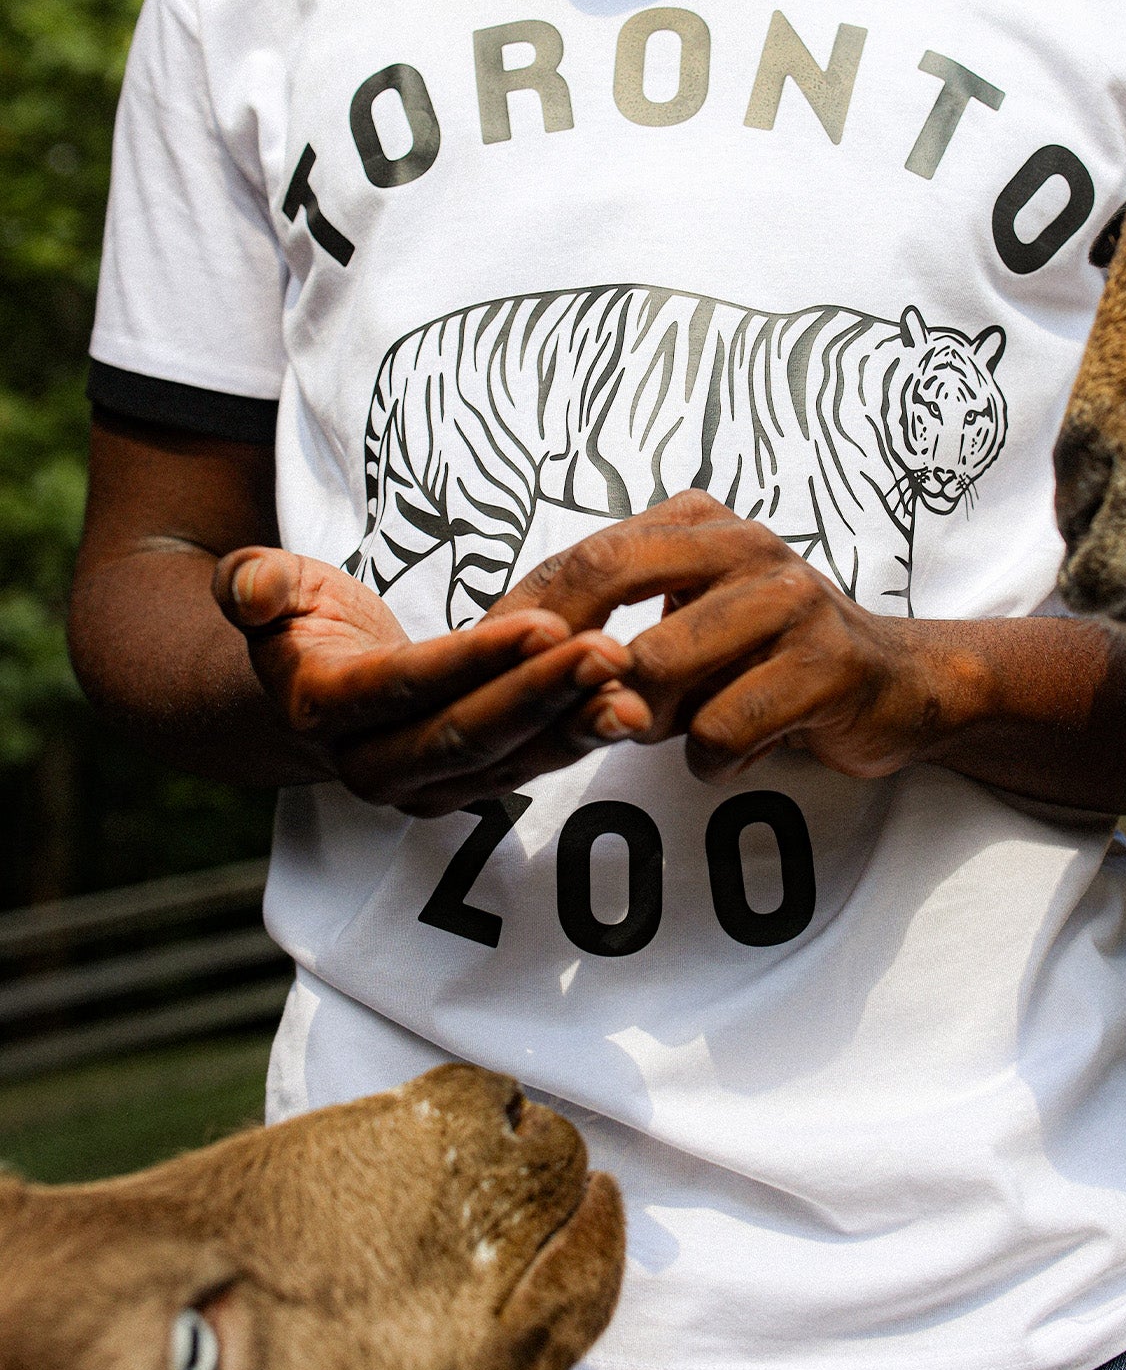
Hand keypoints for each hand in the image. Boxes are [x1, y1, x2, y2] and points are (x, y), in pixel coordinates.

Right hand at [212, 547, 647, 814]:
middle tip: (610, 652)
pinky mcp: (470, 787)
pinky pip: (531, 764)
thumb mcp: (261, 588)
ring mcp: (425, 787)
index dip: (478, 659)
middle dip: (543, 693)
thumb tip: (250, 589)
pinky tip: (629, 706)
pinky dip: (580, 736)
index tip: (546, 622)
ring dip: (574, 722)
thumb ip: (252, 582)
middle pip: (468, 733)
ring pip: (510, 757)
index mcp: (324, 708)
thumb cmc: (294, 622)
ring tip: (631, 682)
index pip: (409, 686)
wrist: (305, 693)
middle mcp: (372, 766)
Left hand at [492, 493, 975, 782]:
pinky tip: (734, 754)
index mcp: (701, 522)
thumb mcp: (692, 616)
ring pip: (657, 668)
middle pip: (606, 580)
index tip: (478, 663)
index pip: (584, 554)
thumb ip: (619, 622)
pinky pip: (719, 729)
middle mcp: (745, 545)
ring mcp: (790, 601)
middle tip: (553, 708)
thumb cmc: (769, 657)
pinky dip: (709, 759)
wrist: (898, 684)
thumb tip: (512, 660)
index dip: (523, 612)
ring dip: (646, 719)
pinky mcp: (826, 667)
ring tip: (673, 730)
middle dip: (567, 655)